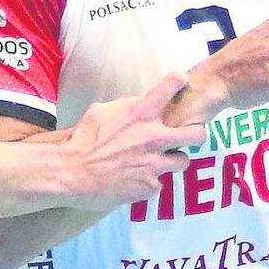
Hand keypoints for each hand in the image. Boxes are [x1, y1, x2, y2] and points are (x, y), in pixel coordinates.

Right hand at [62, 73, 205, 209]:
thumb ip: (124, 107)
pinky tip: (134, 179)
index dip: (179, 82)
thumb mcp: (100, 111)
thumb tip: (134, 104)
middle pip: (197, 134)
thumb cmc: (82, 140)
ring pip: (183, 161)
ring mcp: (154, 164)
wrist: (70, 173)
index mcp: (141, 112)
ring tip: (157, 162)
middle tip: (189, 137)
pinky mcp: (150, 186)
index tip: (181, 84)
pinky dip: (149, 182)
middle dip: (196, 135)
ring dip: (173, 161)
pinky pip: (159, 183)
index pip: (173, 84)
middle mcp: (154, 137)